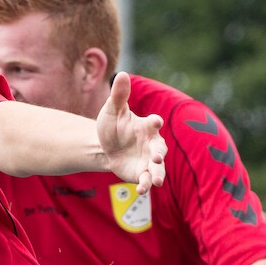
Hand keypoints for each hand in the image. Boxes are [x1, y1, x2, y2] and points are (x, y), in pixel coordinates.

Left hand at [97, 72, 165, 193]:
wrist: (105, 146)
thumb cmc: (113, 125)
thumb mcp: (112, 110)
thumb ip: (119, 95)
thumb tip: (121, 73)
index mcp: (146, 127)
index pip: (153, 124)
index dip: (154, 122)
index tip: (155, 121)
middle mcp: (151, 144)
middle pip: (160, 150)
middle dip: (159, 154)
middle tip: (156, 158)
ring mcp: (148, 160)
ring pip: (157, 169)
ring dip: (157, 174)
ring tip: (155, 181)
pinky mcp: (141, 173)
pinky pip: (146, 180)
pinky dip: (144, 185)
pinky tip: (140, 190)